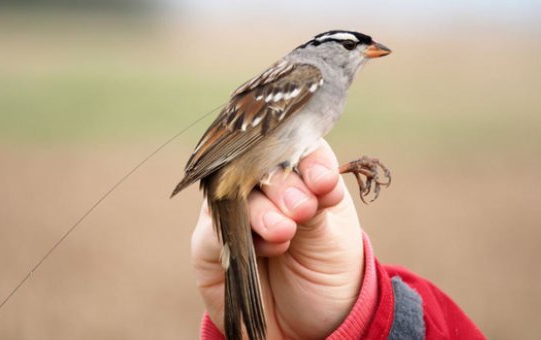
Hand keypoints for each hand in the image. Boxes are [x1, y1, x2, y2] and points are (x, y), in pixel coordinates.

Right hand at [191, 139, 373, 338]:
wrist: (311, 325)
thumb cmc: (328, 272)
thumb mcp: (333, 234)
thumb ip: (318, 201)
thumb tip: (313, 176)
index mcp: (296, 173)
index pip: (295, 146)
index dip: (307, 159)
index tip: (322, 181)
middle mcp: (259, 186)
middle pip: (260, 163)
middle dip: (284, 185)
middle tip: (302, 209)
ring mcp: (230, 210)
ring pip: (235, 193)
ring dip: (263, 211)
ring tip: (285, 231)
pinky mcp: (207, 242)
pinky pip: (214, 229)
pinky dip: (244, 234)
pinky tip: (272, 246)